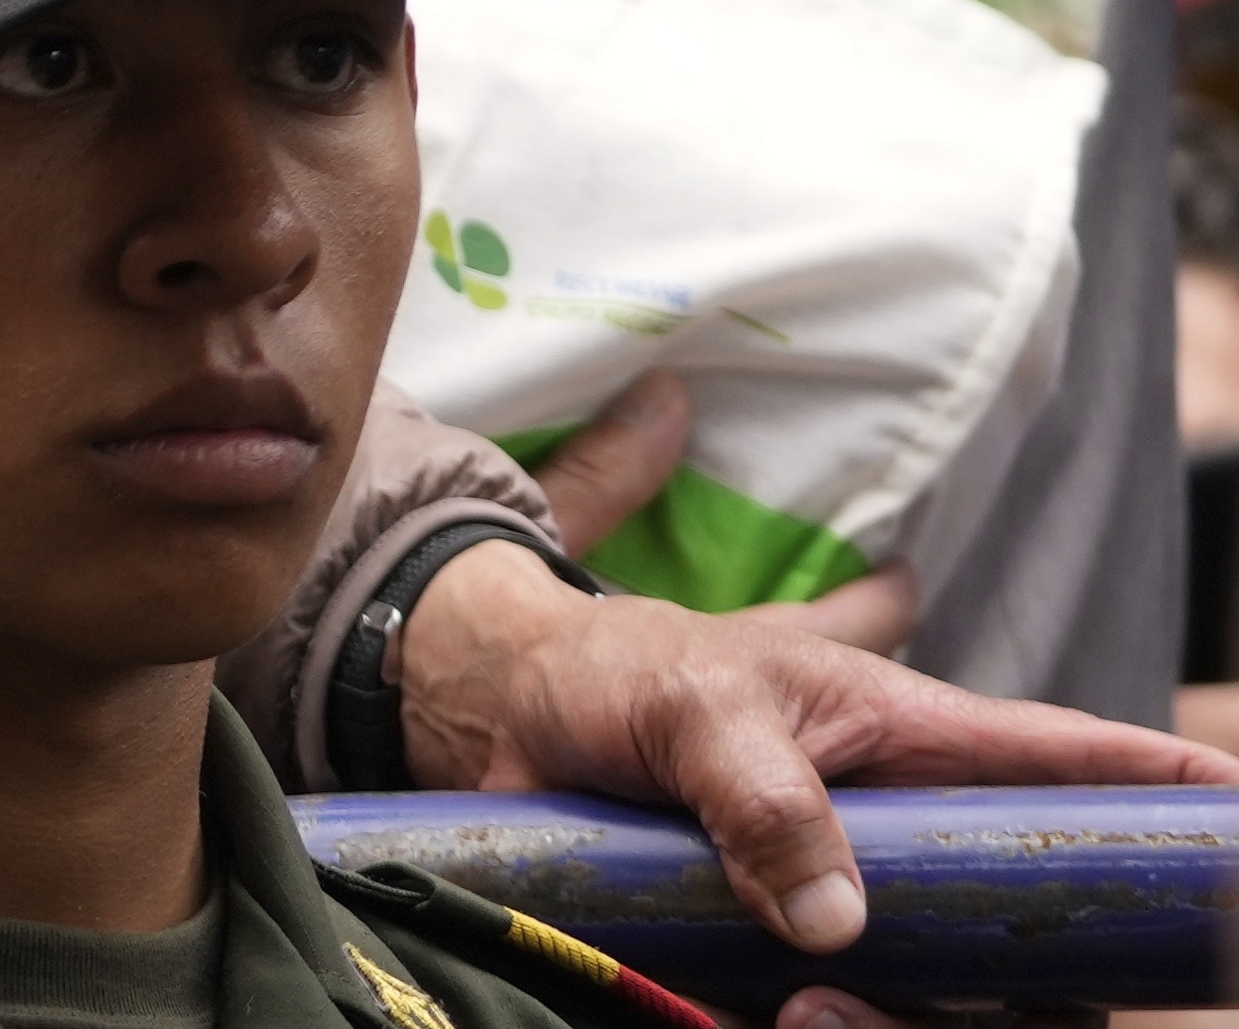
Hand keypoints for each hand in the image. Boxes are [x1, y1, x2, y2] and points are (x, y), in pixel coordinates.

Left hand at [400, 516, 1235, 1028]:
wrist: (507, 717)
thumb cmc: (624, 679)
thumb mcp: (691, 700)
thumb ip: (761, 790)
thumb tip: (837, 926)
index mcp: (923, 752)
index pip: (1079, 766)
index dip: (1169, 792)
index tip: (1230, 817)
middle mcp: (919, 849)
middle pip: (1048, 951)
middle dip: (1037, 998)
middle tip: (913, 1003)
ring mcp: (862, 918)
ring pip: (959, 1013)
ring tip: (803, 1018)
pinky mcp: (786, 971)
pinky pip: (851, 1028)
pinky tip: (756, 1026)